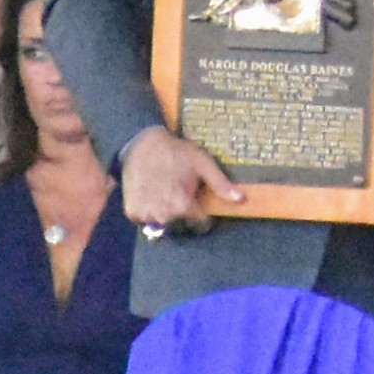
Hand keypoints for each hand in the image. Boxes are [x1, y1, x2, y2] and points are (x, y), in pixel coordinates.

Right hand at [120, 131, 237, 235]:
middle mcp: (164, 215)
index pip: (200, 226)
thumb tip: (241, 199)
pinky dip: (148, 213)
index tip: (197, 202)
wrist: (142, 144)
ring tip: (165, 196)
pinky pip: (145, 222)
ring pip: (163, 227)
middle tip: (180, 196)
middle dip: (184, 216)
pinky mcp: (132, 213)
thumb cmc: (176, 152)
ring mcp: (146, 215)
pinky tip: (151, 196)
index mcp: (183, 206)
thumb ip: (221, 184)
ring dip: (166, 216)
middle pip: (182, 228)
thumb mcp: (203, 163)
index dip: (202, 214)